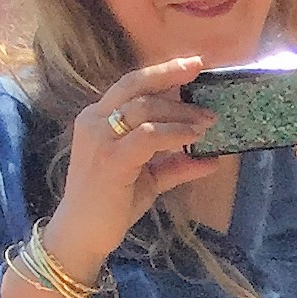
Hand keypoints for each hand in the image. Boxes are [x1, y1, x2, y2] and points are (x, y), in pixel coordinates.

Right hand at [43, 57, 222, 271]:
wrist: (83, 232)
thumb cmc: (112, 205)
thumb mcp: (150, 179)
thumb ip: (177, 166)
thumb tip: (213, 160)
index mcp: (99, 119)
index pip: (130, 86)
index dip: (160, 73)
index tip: (191, 65)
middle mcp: (95, 120)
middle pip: (135, 85)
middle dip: (169, 74)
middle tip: (201, 71)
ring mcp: (100, 138)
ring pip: (144, 109)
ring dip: (181, 112)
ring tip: (209, 121)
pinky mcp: (112, 159)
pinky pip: (148, 137)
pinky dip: (175, 134)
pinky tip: (195, 138)